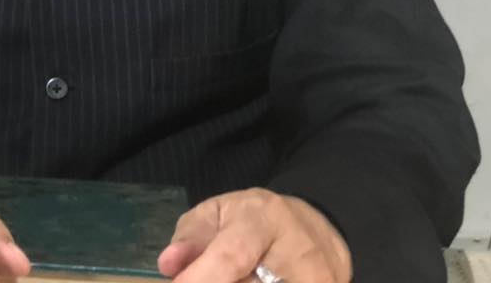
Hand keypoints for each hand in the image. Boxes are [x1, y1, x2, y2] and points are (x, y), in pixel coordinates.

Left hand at [157, 189, 351, 282]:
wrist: (316, 228)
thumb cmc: (254, 221)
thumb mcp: (218, 214)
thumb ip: (191, 237)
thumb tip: (169, 264)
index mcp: (262, 218)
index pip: (231, 255)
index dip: (201, 278)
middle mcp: (298, 251)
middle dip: (217, 282)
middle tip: (201, 277)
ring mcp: (321, 279)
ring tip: (235, 274)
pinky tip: (250, 280)